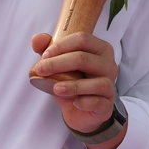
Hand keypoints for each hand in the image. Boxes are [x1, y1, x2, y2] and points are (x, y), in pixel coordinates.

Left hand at [30, 32, 121, 148]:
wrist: (80, 110)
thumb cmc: (72, 82)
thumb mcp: (58, 65)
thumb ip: (47, 50)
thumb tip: (37, 39)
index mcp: (100, 49)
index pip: (82, 39)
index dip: (61, 46)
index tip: (44, 55)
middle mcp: (108, 65)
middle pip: (84, 58)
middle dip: (58, 63)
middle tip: (41, 70)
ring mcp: (110, 85)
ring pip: (97, 82)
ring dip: (73, 85)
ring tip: (56, 89)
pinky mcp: (107, 104)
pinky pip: (98, 102)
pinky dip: (84, 102)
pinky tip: (74, 102)